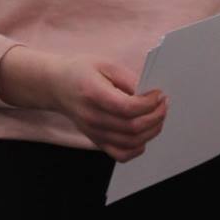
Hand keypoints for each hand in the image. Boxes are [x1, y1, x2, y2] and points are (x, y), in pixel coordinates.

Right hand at [0, 47, 166, 161]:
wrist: (57, 86)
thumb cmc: (80, 72)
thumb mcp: (106, 65)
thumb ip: (129, 79)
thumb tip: (149, 93)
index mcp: (93, 94)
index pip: (127, 108)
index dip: (149, 103)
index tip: (159, 94)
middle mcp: (92, 117)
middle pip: (132, 128)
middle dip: (156, 116)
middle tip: (163, 104)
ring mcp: (93, 132)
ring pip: (130, 143)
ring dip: (152, 131)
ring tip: (158, 116)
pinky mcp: (96, 140)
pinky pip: (121, 154)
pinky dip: (138, 148)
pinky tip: (144, 134)